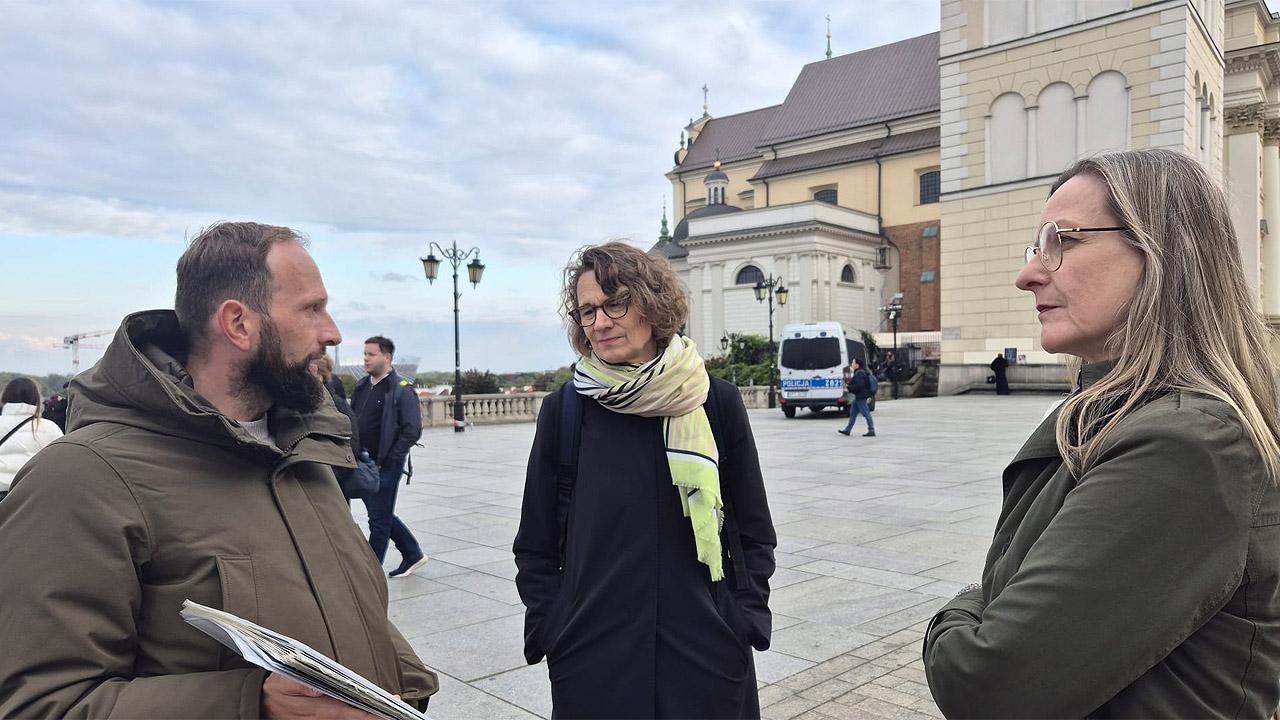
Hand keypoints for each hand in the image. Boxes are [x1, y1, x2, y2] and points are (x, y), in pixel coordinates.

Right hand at [261, 673, 380, 718]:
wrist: (257, 705)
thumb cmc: (274, 690)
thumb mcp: (283, 681)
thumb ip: (301, 683)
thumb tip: (321, 686)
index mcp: (317, 709)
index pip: (349, 711)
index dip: (368, 712)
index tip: (387, 706)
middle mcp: (321, 719)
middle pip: (353, 718)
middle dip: (374, 714)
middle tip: (396, 706)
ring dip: (366, 716)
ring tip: (388, 708)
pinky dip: (354, 717)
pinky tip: (368, 712)